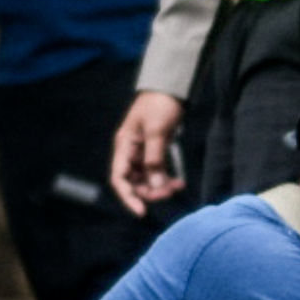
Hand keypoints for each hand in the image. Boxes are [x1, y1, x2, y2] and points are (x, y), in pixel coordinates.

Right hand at [110, 91, 187, 214]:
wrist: (171, 88)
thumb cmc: (160, 105)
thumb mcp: (157, 131)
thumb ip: (155, 159)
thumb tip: (156, 185)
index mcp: (124, 146)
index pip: (119, 178)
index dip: (128, 196)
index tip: (142, 211)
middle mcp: (130, 151)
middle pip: (133, 182)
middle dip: (150, 191)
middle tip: (170, 192)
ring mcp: (142, 151)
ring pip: (147, 178)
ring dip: (160, 186)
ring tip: (178, 186)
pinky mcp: (155, 150)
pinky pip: (157, 171)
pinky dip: (166, 178)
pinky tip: (179, 182)